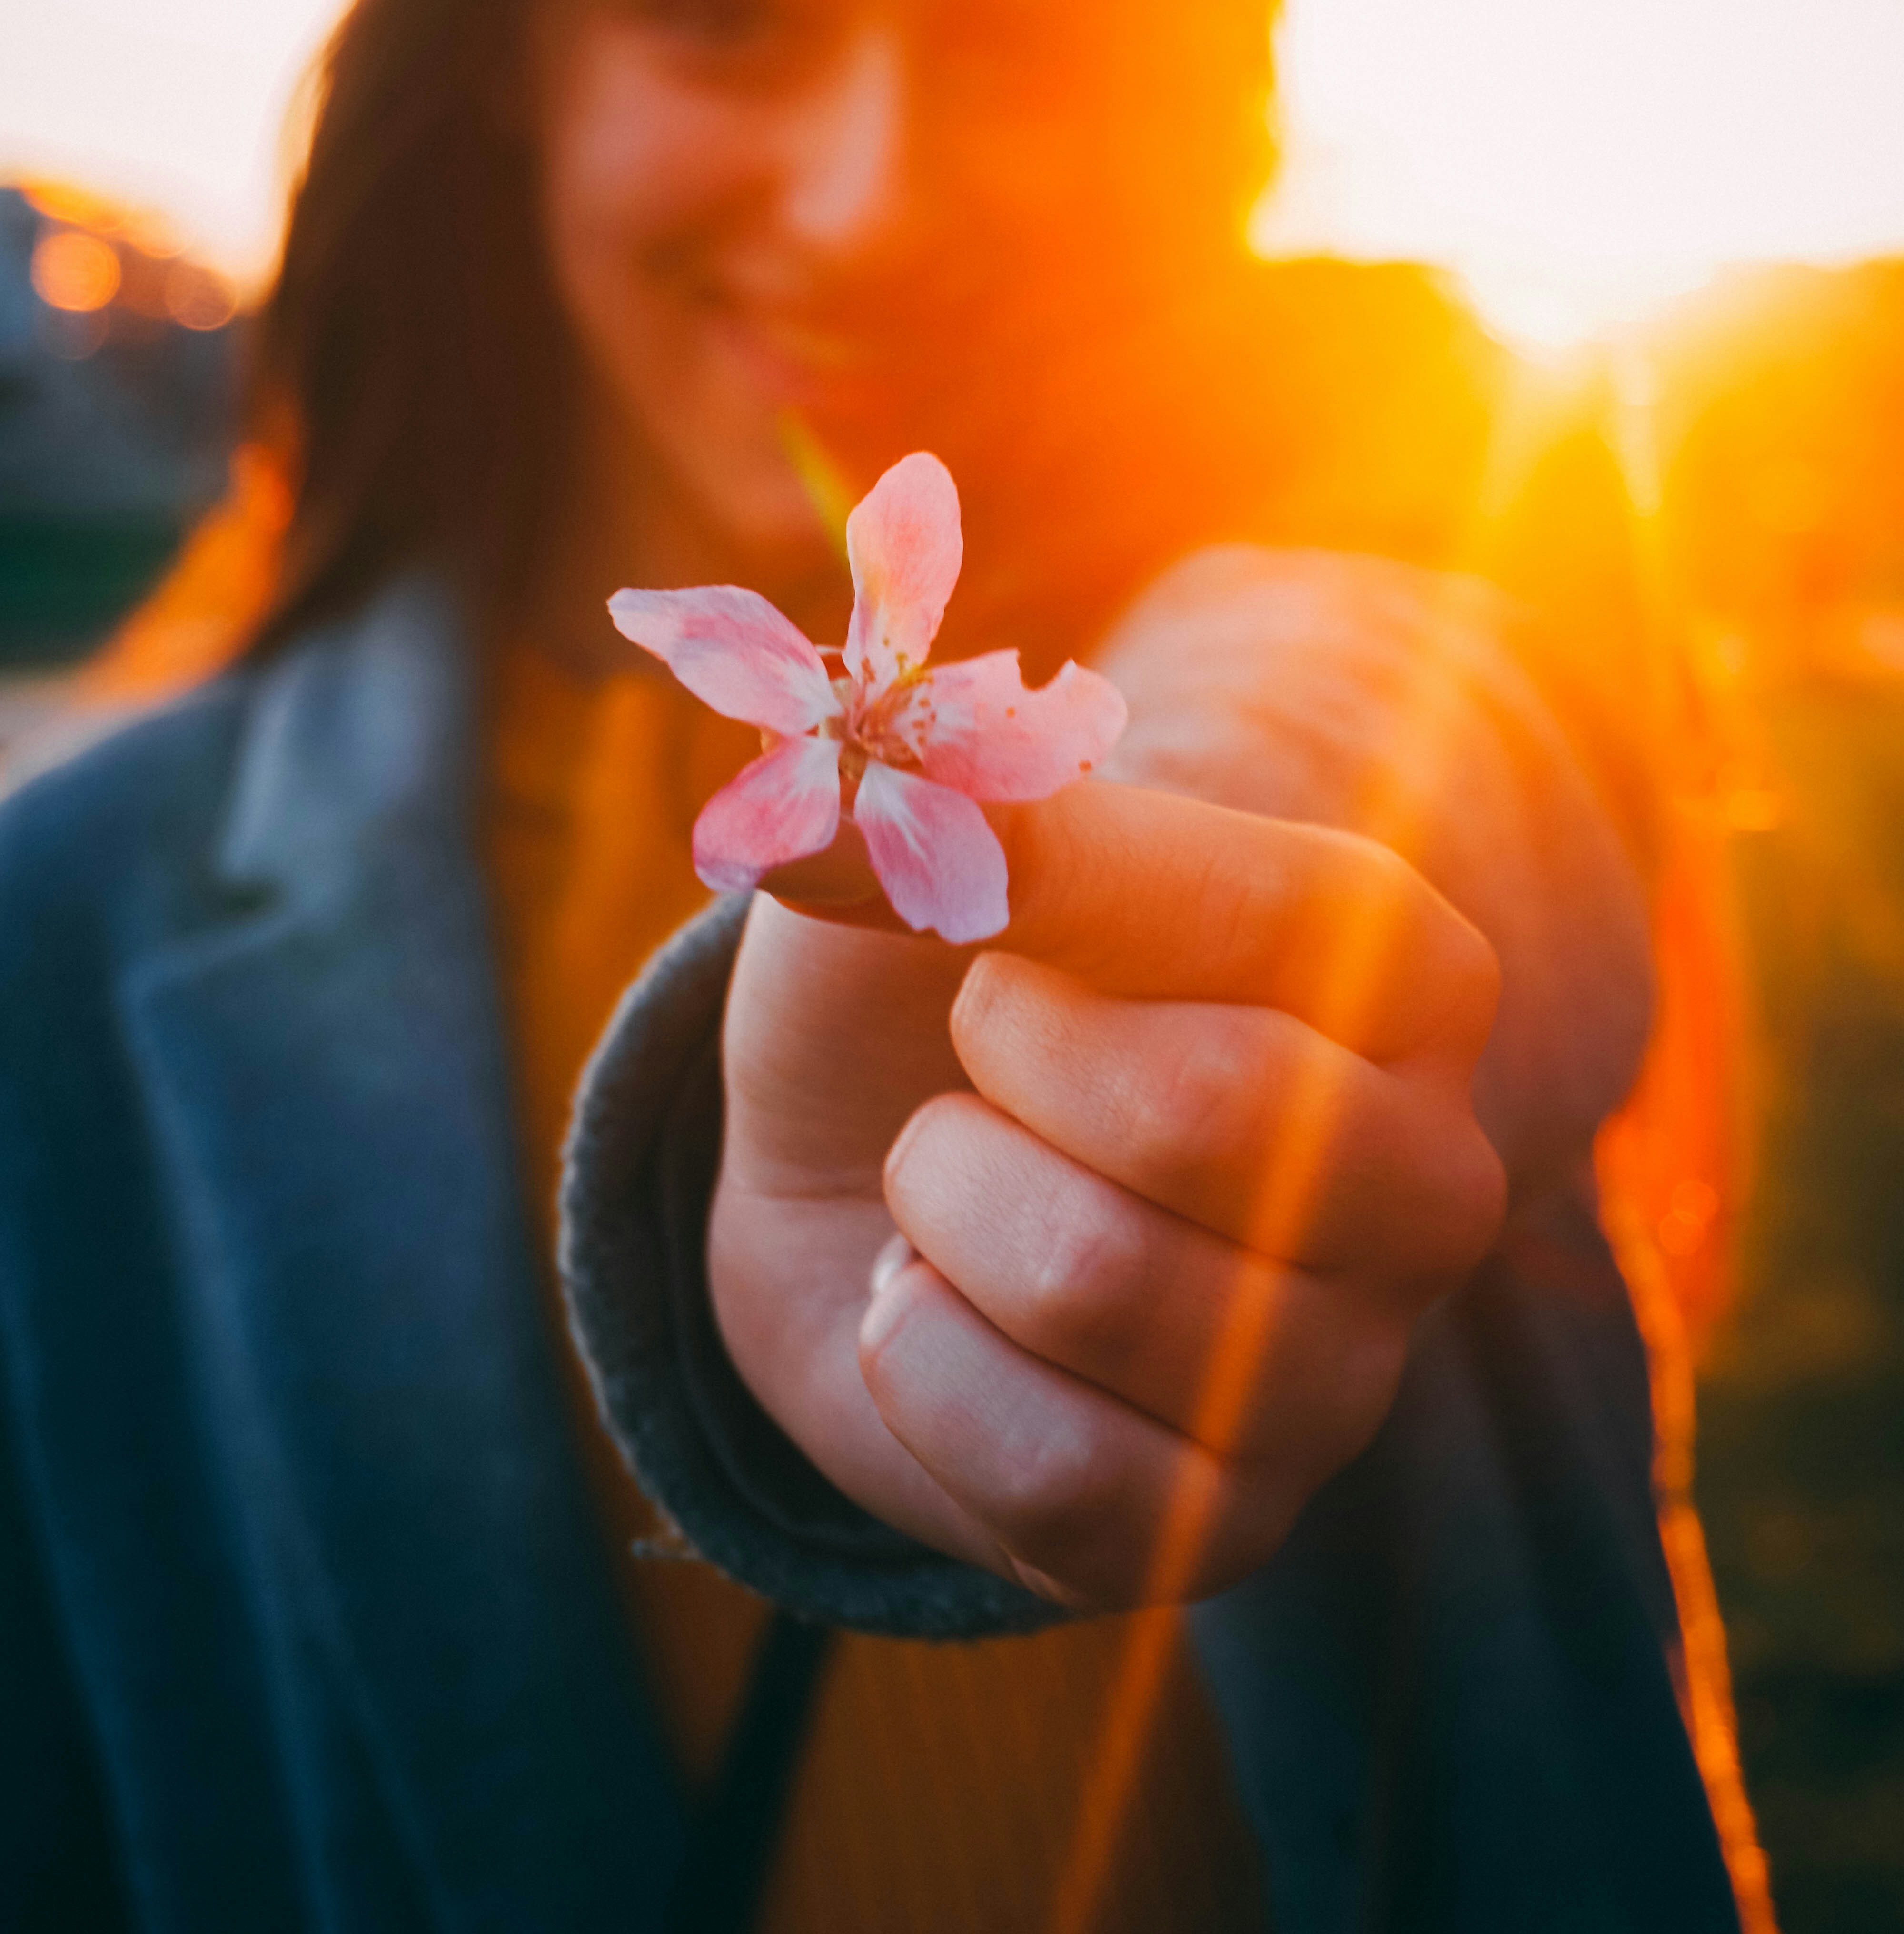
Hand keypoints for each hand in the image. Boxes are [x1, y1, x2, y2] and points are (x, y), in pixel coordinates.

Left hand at [708, 781, 1504, 1610]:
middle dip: (1001, 1077)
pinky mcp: (1234, 1527)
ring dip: (942, 1217)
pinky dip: (926, 1372)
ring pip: (1096, 1285)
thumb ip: (912, 795)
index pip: (1258, 916)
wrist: (854, 1162)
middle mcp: (1429, 1177)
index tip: (992, 932)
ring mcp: (1346, 1374)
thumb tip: (808, 799)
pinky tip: (944, 1319)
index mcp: (1408, 972)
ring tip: (956, 1195)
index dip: (1053, 912)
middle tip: (977, 1079)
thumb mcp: (936, 842)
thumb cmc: (934, 973)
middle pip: (1202, 1114)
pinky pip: (1059, 1474)